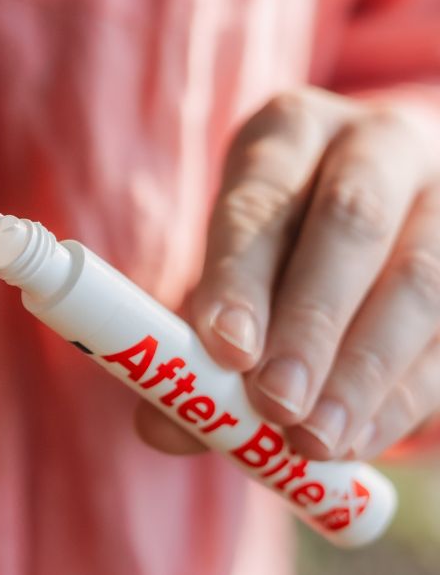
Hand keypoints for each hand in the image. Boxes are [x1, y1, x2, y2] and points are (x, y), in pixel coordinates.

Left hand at [136, 87, 439, 461]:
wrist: (376, 216)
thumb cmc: (274, 247)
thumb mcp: (225, 269)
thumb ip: (189, 343)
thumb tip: (161, 426)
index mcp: (290, 132)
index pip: (261, 196)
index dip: (242, 275)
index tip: (226, 350)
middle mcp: (377, 145)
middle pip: (352, 225)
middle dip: (313, 324)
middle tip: (276, 405)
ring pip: (422, 281)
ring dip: (365, 374)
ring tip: (316, 442)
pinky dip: (406, 397)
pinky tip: (362, 440)